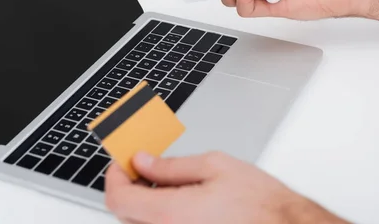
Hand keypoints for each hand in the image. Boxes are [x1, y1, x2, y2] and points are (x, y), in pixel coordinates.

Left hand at [105, 151, 349, 223]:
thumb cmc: (263, 204)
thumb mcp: (216, 167)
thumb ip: (172, 166)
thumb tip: (144, 161)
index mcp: (172, 215)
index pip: (119, 199)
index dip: (115, 176)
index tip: (124, 162)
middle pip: (127, 215)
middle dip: (132, 187)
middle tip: (146, 168)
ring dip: (147, 203)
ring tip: (168, 183)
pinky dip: (162, 216)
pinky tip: (182, 203)